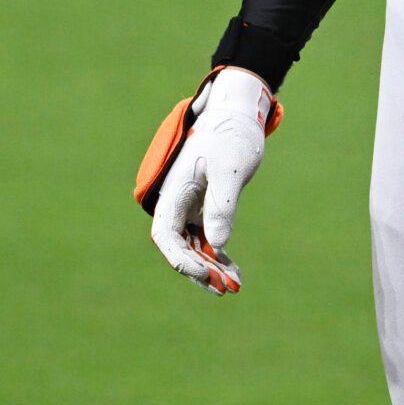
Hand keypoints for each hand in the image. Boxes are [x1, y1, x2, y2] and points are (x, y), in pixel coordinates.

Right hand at [139, 67, 280, 295]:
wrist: (237, 115)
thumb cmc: (231, 136)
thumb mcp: (230, 169)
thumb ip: (222, 205)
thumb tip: (218, 243)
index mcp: (174, 191)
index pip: (166, 235)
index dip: (180, 258)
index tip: (203, 274)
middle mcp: (177, 203)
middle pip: (180, 246)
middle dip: (200, 269)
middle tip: (226, 289)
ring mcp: (190, 207)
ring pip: (194, 246)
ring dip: (211, 267)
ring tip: (235, 286)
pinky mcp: (204, 207)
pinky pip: (207, 238)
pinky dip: (219, 255)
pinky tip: (235, 273)